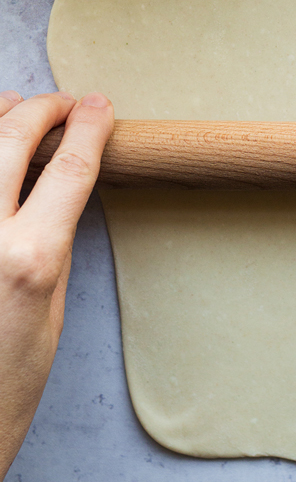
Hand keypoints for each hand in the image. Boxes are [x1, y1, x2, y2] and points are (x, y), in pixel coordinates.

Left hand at [0, 90, 113, 480]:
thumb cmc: (5, 378)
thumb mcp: (51, 306)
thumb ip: (49, 239)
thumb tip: (56, 187)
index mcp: (27, 258)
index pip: (68, 168)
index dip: (89, 128)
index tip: (100, 107)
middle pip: (9, 141)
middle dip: (41, 110)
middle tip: (62, 103)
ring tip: (14, 107)